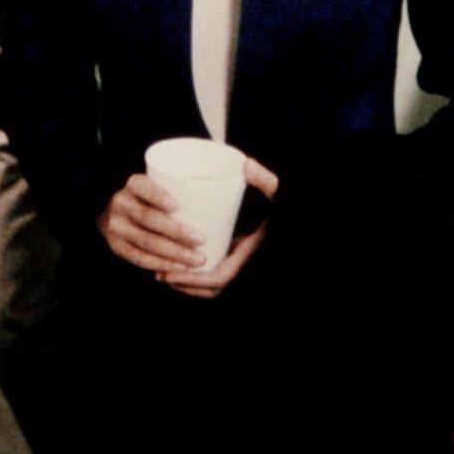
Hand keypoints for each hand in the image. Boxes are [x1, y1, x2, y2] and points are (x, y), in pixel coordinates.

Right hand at [96, 173, 205, 272]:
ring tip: (197, 258)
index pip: (144, 187)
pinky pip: (139, 258)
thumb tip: (224, 189)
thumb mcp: (157, 186)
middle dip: (176, 231)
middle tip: (201, 238)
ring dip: (173, 253)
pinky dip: (160, 263)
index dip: (159, 196)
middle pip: (148, 218)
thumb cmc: (152, 200)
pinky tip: (178, 268)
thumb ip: (179, 189)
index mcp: (133, 184)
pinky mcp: (116, 246)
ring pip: (146, 242)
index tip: (178, 206)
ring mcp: (115, 225)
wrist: (118, 214)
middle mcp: (120, 202)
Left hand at [160, 158, 279, 298]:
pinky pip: (213, 279)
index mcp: (250, 253)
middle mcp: (245, 264)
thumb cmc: (288, 208)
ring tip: (161, 272)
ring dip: (187, 285)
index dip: (192, 280)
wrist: (295, 217)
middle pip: (210, 288)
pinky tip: (176, 270)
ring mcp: (240, 264)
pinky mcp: (234, 259)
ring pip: (210, 287)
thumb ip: (266, 179)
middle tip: (159, 273)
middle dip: (184, 284)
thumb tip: (246, 166)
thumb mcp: (279, 193)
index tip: (168, 272)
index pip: (219, 277)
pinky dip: (195, 281)